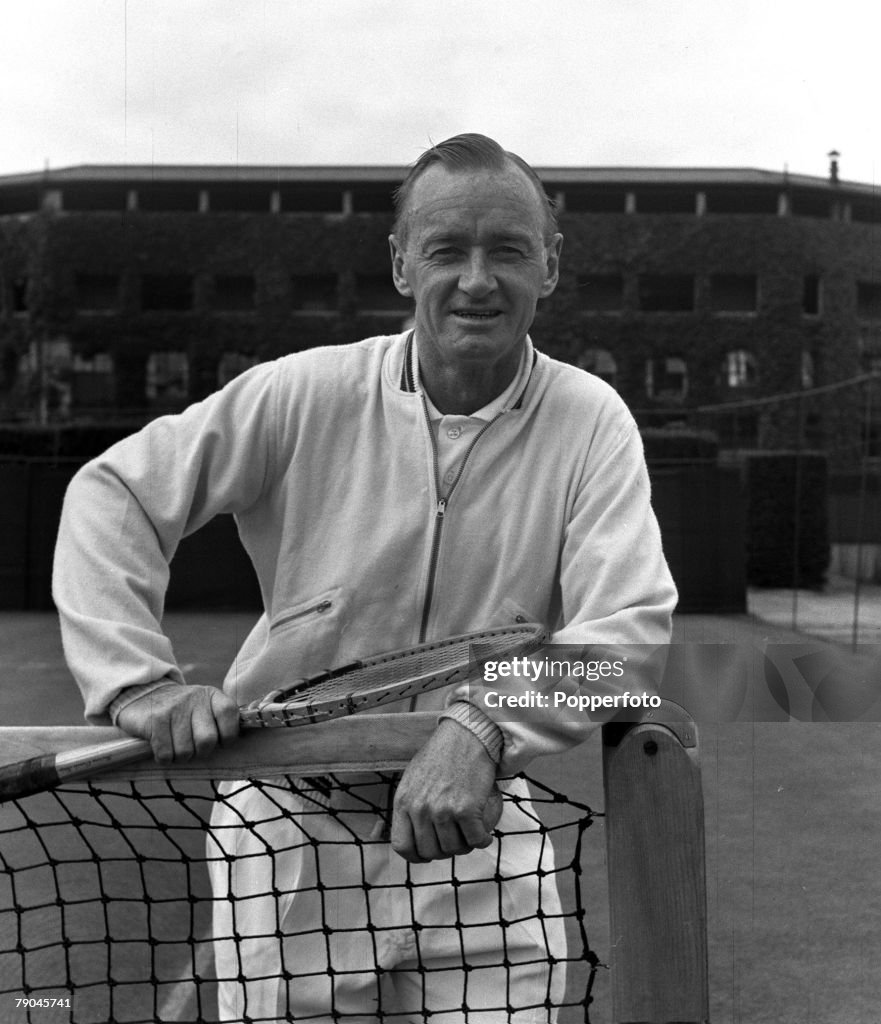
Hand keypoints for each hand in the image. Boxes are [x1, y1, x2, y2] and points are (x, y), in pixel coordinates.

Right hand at [115, 683, 238, 762]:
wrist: (142, 696)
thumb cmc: (180, 711)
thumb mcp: (203, 707)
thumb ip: (218, 721)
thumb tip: (233, 746)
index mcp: (211, 695)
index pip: (229, 714)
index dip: (227, 735)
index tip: (219, 741)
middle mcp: (194, 698)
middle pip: (207, 740)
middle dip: (200, 752)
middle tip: (192, 747)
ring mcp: (174, 707)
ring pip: (185, 751)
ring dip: (180, 756)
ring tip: (175, 745)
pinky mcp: (155, 719)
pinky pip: (166, 754)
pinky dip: (164, 757)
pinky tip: (161, 747)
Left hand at [391, 718, 502, 862]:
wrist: (467, 735)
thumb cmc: (443, 754)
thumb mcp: (414, 778)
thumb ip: (411, 805)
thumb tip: (413, 833)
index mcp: (403, 801)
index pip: (402, 846)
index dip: (417, 855)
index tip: (429, 851)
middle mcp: (420, 809)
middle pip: (430, 852)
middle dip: (445, 851)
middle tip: (456, 838)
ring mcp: (443, 811)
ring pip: (454, 849)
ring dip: (466, 845)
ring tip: (471, 832)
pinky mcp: (467, 810)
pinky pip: (476, 840)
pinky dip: (483, 840)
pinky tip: (485, 834)